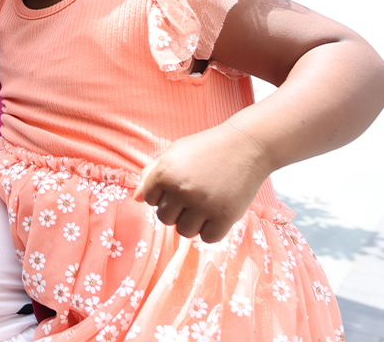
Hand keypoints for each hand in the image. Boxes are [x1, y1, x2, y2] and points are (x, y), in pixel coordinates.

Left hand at [133, 123, 272, 242]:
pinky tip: (217, 214)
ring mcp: (203, 204)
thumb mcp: (175, 153)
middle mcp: (181, 190)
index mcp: (165, 172)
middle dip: (177, 211)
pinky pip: (207, 238)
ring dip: (193, 223)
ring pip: (184, 231)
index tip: (180, 186)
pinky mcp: (225, 216)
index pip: (150, 200)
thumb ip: (152, 174)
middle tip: (195, 196)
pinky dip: (211, 231)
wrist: (247, 144)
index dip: (164, 195)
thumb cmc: (207, 148)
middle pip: (165, 219)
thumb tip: (136, 199)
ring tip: (205, 205)